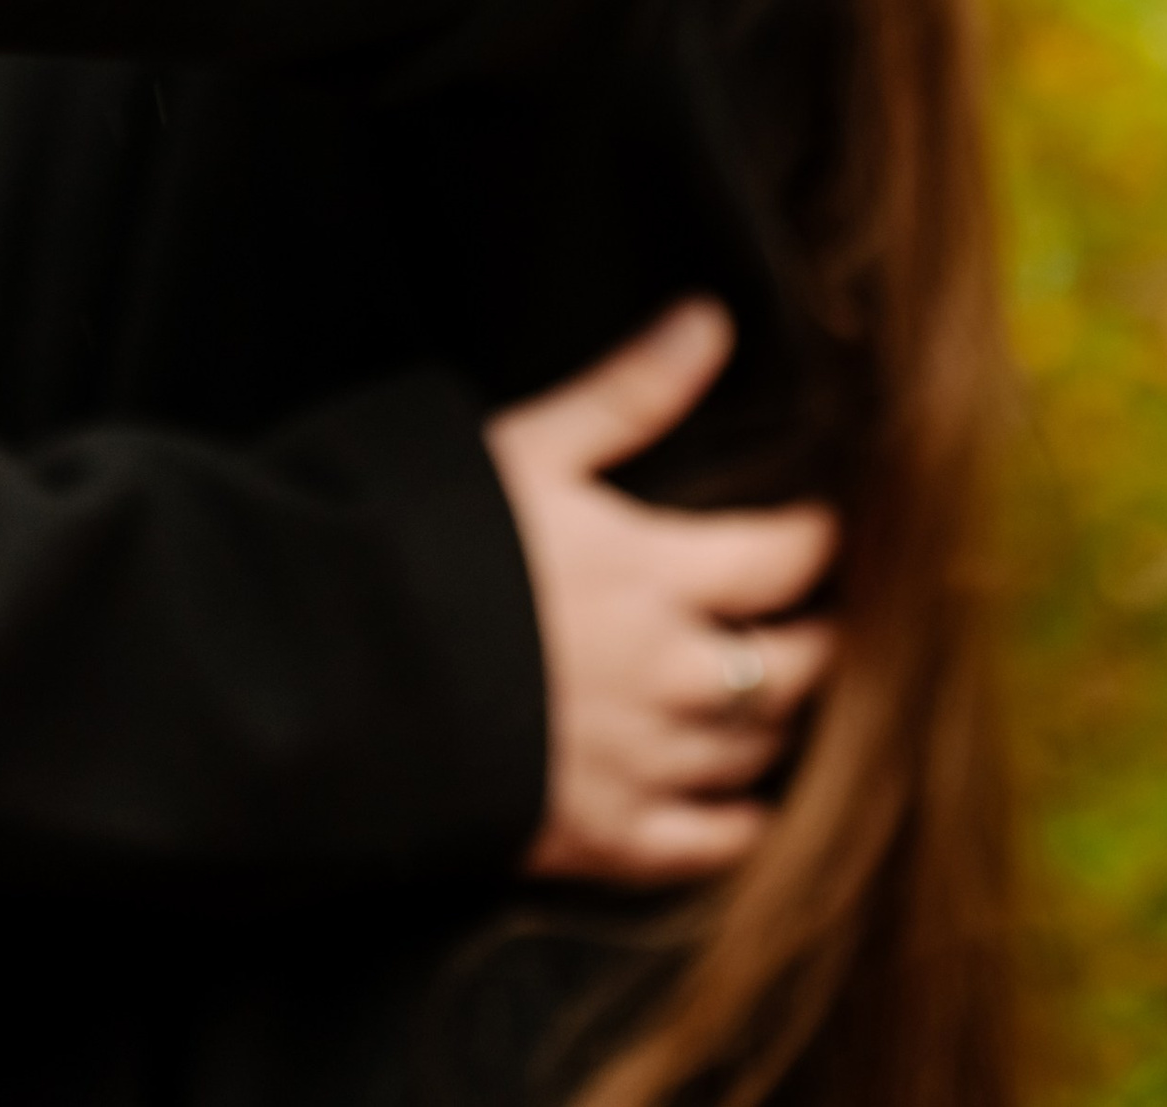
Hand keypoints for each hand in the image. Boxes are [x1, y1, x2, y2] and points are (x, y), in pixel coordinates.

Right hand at [486, 300, 837, 886]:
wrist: (344, 677)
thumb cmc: (428, 546)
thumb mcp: (528, 449)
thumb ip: (628, 393)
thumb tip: (709, 320)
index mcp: (655, 573)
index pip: (781, 558)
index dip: (813, 539)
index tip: (823, 526)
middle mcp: (667, 675)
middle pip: (788, 664)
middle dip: (814, 637)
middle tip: (819, 616)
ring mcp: (638, 764)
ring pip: (752, 751)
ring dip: (776, 721)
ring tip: (780, 695)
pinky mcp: (597, 837)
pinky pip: (700, 846)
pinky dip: (737, 826)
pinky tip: (748, 810)